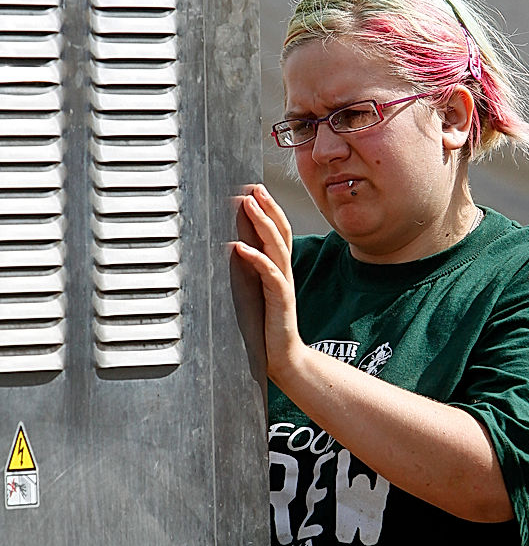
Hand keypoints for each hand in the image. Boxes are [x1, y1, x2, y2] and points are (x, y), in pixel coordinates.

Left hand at [234, 185, 302, 385]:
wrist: (283, 358)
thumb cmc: (266, 329)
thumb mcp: (254, 293)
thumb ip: (247, 273)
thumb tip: (227, 250)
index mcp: (278, 269)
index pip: (277, 231)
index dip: (268, 209)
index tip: (253, 189)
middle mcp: (283, 273)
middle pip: (279, 231)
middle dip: (267, 207)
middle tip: (253, 187)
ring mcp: (283, 285)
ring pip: (276, 246)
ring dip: (262, 223)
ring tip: (249, 205)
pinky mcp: (281, 301)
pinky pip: (270, 275)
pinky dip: (256, 259)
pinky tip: (241, 247)